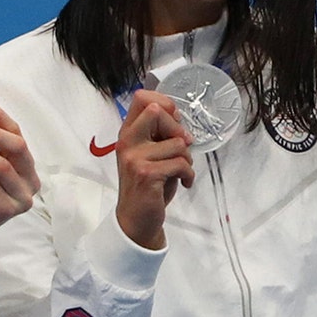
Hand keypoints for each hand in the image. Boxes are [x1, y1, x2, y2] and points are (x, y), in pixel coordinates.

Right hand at [114, 90, 194, 249]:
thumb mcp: (153, 153)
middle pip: (158, 111)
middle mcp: (128, 141)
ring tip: (180, 171)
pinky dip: (189, 175)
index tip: (175, 120)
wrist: (136, 218)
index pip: (142, 98)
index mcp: (128, 132)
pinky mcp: (146, 173)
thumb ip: (161, 133)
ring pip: (177, 142)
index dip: (165, 103)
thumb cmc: (149, 184)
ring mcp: (134, 157)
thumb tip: (177, 114)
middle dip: (179, 130)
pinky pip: (181, 164)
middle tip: (183, 148)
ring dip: (187, 159)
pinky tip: (184, 182)